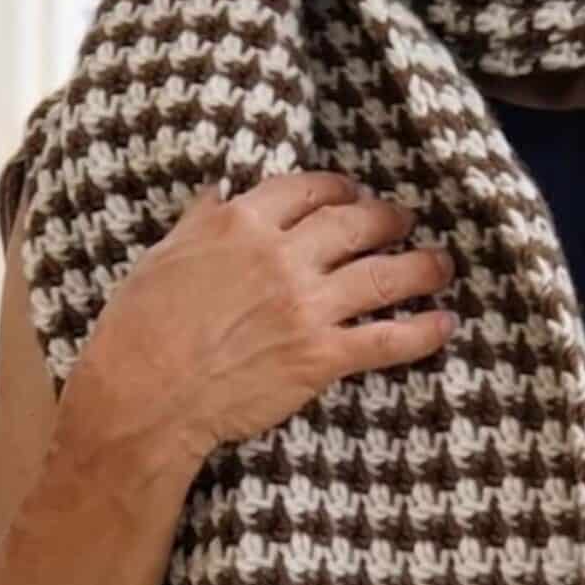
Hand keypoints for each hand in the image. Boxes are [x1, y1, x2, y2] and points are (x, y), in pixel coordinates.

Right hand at [93, 170, 458, 457]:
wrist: (146, 395)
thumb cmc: (140, 328)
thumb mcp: (164, 256)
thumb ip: (200, 221)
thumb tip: (219, 192)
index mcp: (241, 224)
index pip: (306, 190)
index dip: (338, 189)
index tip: (351, 192)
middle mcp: (282, 256)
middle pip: (354, 224)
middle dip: (386, 218)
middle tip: (403, 221)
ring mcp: (307, 306)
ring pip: (382, 275)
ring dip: (420, 267)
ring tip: (441, 264)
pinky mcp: (321, 356)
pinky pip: (387, 340)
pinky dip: (422, 333)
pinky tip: (444, 325)